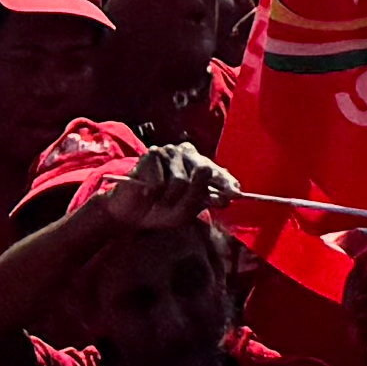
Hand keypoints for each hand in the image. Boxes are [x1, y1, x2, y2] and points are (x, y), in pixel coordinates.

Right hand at [92, 143, 223, 236]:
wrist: (131, 213)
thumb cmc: (161, 211)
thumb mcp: (185, 211)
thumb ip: (202, 199)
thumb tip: (222, 193)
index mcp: (198, 164)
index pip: (217, 172)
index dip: (226, 182)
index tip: (235, 194)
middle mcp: (186, 154)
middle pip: (202, 173)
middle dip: (193, 195)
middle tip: (176, 206)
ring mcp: (169, 152)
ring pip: (181, 181)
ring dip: (169, 199)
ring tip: (160, 200)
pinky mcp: (151, 155)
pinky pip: (160, 182)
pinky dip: (154, 194)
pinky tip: (148, 194)